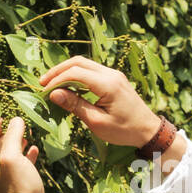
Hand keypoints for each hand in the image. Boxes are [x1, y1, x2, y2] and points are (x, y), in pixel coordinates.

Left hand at [0, 116, 45, 192]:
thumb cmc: (19, 184)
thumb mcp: (13, 157)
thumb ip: (13, 137)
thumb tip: (16, 120)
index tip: (4, 115)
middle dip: (6, 133)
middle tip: (16, 123)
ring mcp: (5, 177)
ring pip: (8, 155)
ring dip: (16, 143)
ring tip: (25, 134)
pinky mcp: (18, 182)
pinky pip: (19, 164)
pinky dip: (25, 155)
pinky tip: (33, 150)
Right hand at [38, 55, 161, 146]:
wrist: (148, 130)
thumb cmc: (124, 130)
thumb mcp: (97, 122)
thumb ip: (75, 105)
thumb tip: (54, 94)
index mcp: (107, 84)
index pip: (75, 73)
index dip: (57, 79)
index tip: (44, 91)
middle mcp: (111, 74)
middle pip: (78, 62)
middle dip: (58, 70)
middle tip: (43, 83)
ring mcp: (113, 74)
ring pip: (84, 64)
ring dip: (66, 71)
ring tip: (52, 85)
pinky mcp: (114, 78)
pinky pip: (91, 71)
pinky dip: (76, 75)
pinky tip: (68, 87)